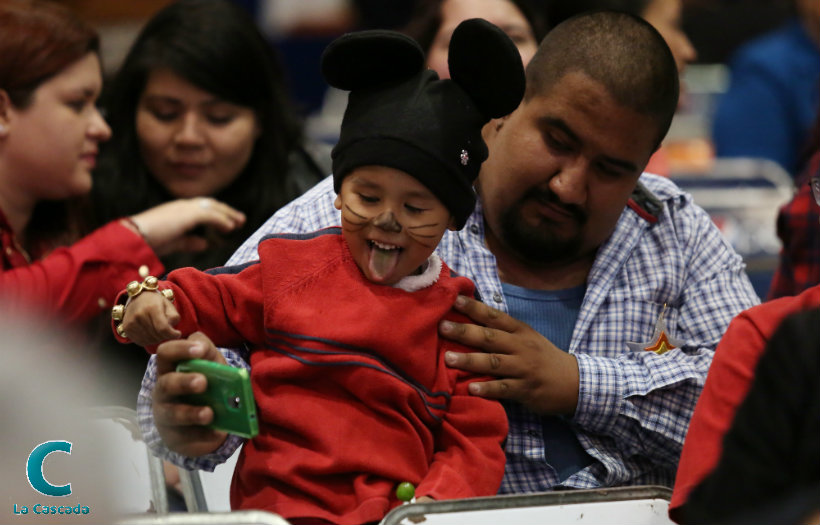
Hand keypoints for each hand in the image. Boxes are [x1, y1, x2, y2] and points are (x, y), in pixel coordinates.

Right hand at [121, 290, 180, 345]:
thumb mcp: (169, 305)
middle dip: (166, 336)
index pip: (163, 328)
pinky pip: (141, 342)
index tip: (178, 334)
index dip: (172, 334)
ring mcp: (131, 322)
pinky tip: (151, 333)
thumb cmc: (156, 302)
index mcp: (152, 308)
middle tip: (168, 330)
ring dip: (158, 339)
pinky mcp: (126, 328)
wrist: (138, 297)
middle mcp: (139, 315)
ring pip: (150, 340)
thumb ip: (174, 317)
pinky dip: (149, 340)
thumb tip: (172, 331)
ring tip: (159, 330)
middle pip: (157, 335)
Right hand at [128, 197, 245, 255]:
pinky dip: (222, 221)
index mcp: (178, 210)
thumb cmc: (149, 241)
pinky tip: (230, 228)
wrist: (135, 237)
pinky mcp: (188, 214)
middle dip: (226, 211)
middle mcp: (183, 205)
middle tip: (240, 220)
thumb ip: (190, 241)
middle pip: (211, 204)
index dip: (218, 214)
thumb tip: (206, 243)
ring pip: (213, 207)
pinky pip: (210, 216)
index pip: (202, 208)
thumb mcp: (174, 242)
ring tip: (239, 223)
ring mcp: (185, 208)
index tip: (230, 222)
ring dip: (227, 215)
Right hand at [153, 332, 228, 456]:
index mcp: (170, 368)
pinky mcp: (175, 438)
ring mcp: (166, 416)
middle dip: (184, 382)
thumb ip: (208, 353)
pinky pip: (186, 437)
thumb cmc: (206, 386)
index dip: (180, 349)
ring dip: (191, 413)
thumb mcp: (211, 365)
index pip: (166, 353)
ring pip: (172, 414)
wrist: (206, 421)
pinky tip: (217, 433)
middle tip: (202, 382)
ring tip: (209, 413)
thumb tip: (206, 349)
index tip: (199, 350)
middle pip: (166, 384)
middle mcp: (163, 391)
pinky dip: (204, 435)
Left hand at [439, 294, 579, 415]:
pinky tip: (471, 388)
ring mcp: (523, 368)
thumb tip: (470, 317)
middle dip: (465, 332)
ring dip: (470, 360)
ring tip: (448, 359)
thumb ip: (501, 330)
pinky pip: (504, 389)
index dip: (474, 308)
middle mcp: (521, 347)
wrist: (573, 382)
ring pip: (494, 363)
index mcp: (519, 331)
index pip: (494, 316)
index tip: (454, 299)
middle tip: (442, 327)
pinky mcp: (526, 389)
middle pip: (490, 337)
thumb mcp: (526, 337)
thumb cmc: (541, 357)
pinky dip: (488, 388)